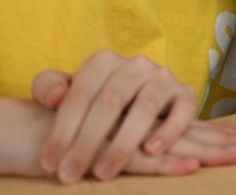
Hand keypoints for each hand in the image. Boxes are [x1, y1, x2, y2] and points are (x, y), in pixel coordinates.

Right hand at [0, 93, 235, 181]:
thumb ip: (109, 146)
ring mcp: (109, 130)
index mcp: (124, 117)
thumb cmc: (32, 140)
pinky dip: (164, 162)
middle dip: (221, 141)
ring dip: (202, 151)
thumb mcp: (79, 146)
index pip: (175, 125)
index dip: (211, 134)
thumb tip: (144, 157)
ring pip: (164, 142)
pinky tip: (189, 167)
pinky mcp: (93, 148)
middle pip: (180, 129)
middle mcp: (122, 115)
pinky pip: (134, 158)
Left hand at [32, 51, 235, 181]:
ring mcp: (164, 78)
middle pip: (111, 101)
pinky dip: (169, 131)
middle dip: (87, 142)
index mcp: (104, 61)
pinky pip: (183, 111)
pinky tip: (151, 152)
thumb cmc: (92, 102)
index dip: (62, 130)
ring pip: (145, 107)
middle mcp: (136, 65)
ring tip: (104, 173)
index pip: (80, 93)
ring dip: (123, 143)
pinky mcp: (187, 94)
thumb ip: (49, 87)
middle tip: (70, 175)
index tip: (48, 164)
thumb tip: (55, 98)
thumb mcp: (66, 90)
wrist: (133, 100)